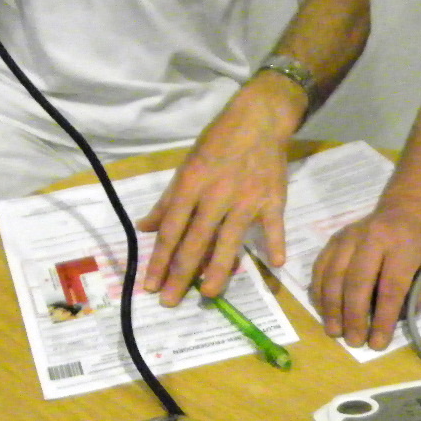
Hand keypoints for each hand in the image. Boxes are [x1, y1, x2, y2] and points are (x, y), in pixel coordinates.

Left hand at [138, 97, 291, 305]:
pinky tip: (275, 264)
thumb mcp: (186, 166)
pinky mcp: (273, 199)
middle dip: (181, 274)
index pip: (171, 230)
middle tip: (171, 301)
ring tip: (208, 294)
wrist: (259, 119)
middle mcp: (216, 195)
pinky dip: (275, 243)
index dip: (160, 260)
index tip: (151, 285)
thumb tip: (145, 227)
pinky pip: (273, 225)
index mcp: (191, 185)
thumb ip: (167, 201)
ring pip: (229, 240)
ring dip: (218, 269)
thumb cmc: (218, 142)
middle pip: (195, 241)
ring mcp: (246, 199)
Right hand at [310, 207, 420, 349]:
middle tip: (354, 342)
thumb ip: (419, 296)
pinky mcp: (333, 239)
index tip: (377, 344)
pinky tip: (323, 312)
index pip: (391, 287)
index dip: (382, 318)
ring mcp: (348, 236)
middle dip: (353, 316)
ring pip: (333, 274)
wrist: (406, 209)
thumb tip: (392, 322)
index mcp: (403, 245)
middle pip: (357, 281)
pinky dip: (319, 292)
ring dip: (332, 307)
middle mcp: (372, 237)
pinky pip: (320, 268)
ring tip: (335, 332)